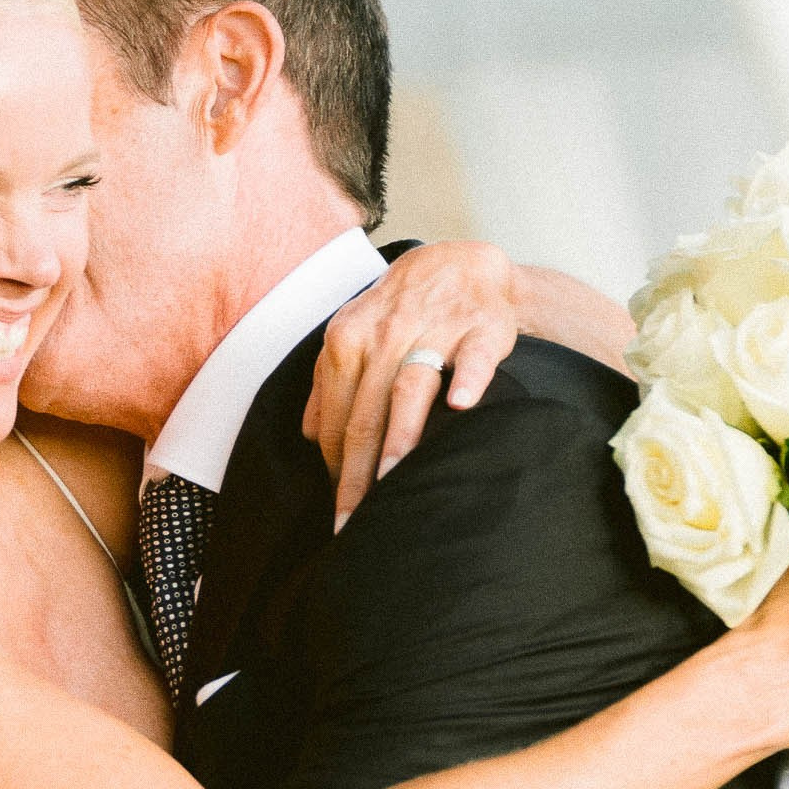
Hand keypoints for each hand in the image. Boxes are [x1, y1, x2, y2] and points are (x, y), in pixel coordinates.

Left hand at [305, 242, 517, 528]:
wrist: (460, 263)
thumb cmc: (402, 311)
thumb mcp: (353, 335)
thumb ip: (329, 383)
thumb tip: (309, 435)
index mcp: (345, 341)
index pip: (335, 419)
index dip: (333, 469)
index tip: (338, 514)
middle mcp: (383, 335)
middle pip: (364, 415)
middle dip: (355, 475)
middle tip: (354, 525)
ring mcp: (433, 330)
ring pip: (409, 388)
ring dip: (399, 436)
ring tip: (391, 482)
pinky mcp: (480, 328)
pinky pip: (472, 357)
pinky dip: (467, 379)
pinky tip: (461, 405)